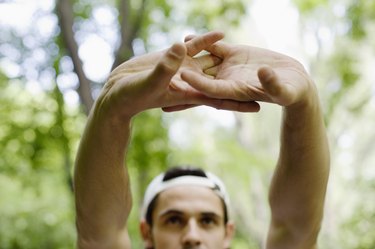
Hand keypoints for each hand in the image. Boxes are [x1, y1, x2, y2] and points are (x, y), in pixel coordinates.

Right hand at [97, 32, 259, 119]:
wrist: (118, 89)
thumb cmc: (131, 94)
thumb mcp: (149, 81)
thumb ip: (165, 66)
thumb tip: (182, 47)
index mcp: (189, 94)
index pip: (219, 99)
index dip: (239, 102)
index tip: (260, 104)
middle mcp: (190, 83)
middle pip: (221, 82)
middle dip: (240, 82)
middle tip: (263, 80)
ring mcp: (183, 69)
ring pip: (211, 63)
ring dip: (228, 59)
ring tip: (249, 55)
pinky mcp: (174, 56)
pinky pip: (195, 47)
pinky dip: (207, 40)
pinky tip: (221, 33)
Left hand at [181, 39, 314, 107]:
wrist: (292, 81)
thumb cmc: (291, 91)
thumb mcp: (284, 90)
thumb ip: (273, 84)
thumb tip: (263, 72)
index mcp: (235, 92)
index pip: (211, 89)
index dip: (197, 82)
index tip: (181, 74)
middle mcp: (227, 80)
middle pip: (199, 78)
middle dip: (180, 75)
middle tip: (160, 70)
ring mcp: (228, 67)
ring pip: (203, 61)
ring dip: (187, 56)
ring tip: (169, 49)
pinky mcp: (233, 54)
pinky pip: (214, 48)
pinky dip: (203, 42)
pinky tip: (187, 36)